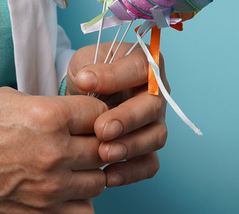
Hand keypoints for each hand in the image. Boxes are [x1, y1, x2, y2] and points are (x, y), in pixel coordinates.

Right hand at [0, 87, 109, 212]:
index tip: (83, 116)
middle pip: (104, 147)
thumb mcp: (7, 99)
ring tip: (69, 165)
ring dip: (89, 171)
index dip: (93, 112)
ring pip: (99, 180)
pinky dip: (79, 200)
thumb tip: (70, 111)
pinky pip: (83, 210)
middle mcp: (55, 153)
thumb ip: (46, 104)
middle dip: (94, 141)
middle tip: (78, 139)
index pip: (99, 113)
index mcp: (48, 117)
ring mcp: (50, 187)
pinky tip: (64, 189)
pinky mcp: (42, 213)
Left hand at [65, 42, 168, 187]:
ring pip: (155, 136)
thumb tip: (86, 80)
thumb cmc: (88, 74)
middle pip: (152, 106)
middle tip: (101, 129)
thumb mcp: (84, 62)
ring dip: (130, 147)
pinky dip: (131, 172)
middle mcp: (156, 94)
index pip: (140, 67)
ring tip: (104, 153)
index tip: (85, 83)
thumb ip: (88, 69)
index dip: (115, 76)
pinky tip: (109, 176)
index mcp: (144, 65)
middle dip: (127, 119)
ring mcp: (154, 121)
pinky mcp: (148, 147)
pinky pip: (149, 163)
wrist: (83, 95)